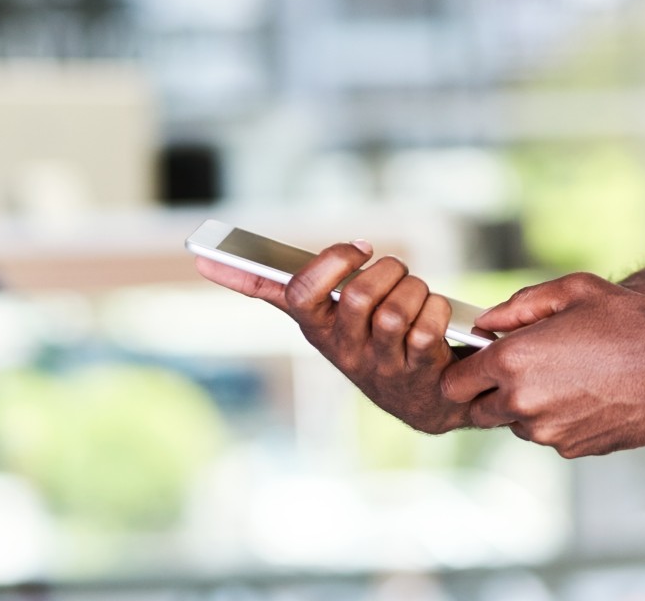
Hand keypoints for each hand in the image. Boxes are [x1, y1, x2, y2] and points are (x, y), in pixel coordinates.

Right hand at [195, 240, 469, 434]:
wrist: (426, 398)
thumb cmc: (371, 339)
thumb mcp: (327, 313)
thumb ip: (278, 286)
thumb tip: (206, 262)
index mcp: (317, 327)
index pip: (299, 295)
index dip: (326, 264)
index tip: (360, 247)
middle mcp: (343, 349)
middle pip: (359, 295)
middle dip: (389, 271)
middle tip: (396, 274)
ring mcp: (379, 365)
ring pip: (397, 310)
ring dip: (416, 290)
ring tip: (417, 298)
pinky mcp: (416, 374)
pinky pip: (427, 328)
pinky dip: (438, 311)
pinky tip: (435, 319)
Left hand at [440, 272, 644, 456]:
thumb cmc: (632, 322)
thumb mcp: (574, 291)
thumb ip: (520, 305)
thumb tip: (486, 322)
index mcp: (513, 360)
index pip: (454, 382)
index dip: (464, 370)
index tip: (480, 360)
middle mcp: (522, 402)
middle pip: (478, 409)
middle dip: (492, 390)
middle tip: (528, 366)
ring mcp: (547, 431)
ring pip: (517, 423)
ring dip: (529, 405)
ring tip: (571, 375)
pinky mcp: (571, 449)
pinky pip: (550, 435)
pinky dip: (560, 419)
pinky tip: (591, 393)